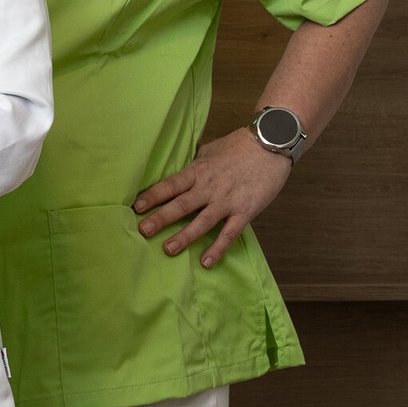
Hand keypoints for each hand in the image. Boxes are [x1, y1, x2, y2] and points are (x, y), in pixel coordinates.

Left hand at [132, 128, 292, 267]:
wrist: (271, 144)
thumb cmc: (239, 145)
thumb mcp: (210, 150)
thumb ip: (196, 164)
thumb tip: (182, 173)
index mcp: (199, 170)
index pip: (171, 185)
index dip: (153, 196)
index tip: (136, 207)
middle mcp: (209, 187)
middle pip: (181, 204)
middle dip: (160, 218)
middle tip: (142, 231)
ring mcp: (227, 201)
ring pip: (202, 221)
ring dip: (184, 237)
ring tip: (167, 249)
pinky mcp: (245, 211)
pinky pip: (229, 233)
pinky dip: (218, 248)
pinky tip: (206, 262)